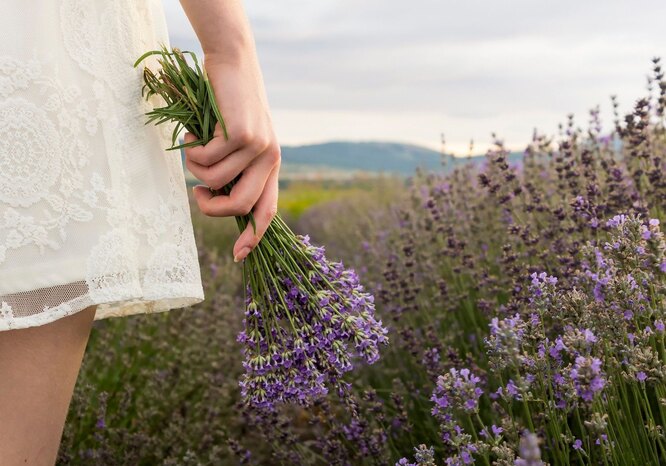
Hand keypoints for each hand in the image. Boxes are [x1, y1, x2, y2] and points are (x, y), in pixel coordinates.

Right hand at [184, 55, 279, 262]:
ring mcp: (259, 147)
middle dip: (212, 208)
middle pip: (240, 207)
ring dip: (195, 169)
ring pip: (216, 181)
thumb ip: (234, 169)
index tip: (239, 257)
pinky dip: (192, 149)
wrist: (232, 63)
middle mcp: (270, 160)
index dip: (254, 237)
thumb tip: (218, 199)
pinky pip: (206, 160)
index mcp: (271, 166)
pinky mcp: (243, 134)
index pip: (267, 210)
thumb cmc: (228, 105)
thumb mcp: (235, 142)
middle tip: (197, 194)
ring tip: (194, 146)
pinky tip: (195, 131)